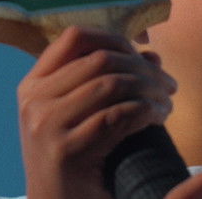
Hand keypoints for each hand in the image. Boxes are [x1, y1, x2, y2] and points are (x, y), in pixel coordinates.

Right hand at [17, 26, 176, 198]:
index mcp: (33, 86)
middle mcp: (34, 101)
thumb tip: (151, 54)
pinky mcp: (66, 152)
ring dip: (149, 90)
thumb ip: (109, 81)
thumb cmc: (76, 164)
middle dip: (143, 68)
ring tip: (166, 104)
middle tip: (168, 85)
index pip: (74, 38)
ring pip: (111, 84)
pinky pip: (117, 116)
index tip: (143, 57)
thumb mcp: (79, 117)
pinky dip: (146, 112)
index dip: (115, 38)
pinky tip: (159, 119)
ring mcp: (46, 126)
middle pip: (100, 59)